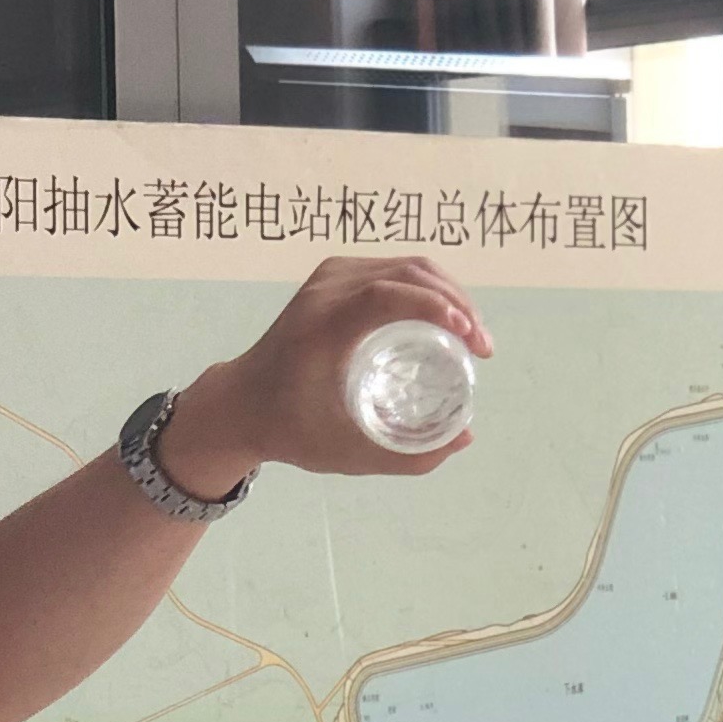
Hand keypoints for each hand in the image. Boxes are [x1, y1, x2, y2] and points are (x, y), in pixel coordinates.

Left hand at [155, 253, 493, 492]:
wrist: (241, 403)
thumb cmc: (291, 430)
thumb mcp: (347, 453)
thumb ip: (408, 455)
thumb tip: (465, 437)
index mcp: (321, 327)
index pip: (386, 295)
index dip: (437, 308)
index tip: (470, 339)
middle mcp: (324, 292)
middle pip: (408, 273)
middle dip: (457, 304)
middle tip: (482, 348)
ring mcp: (329, 277)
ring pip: (407, 266)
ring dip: (449, 294)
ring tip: (472, 336)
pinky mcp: (335, 276)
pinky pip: (394, 270)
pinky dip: (428, 288)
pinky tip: (447, 318)